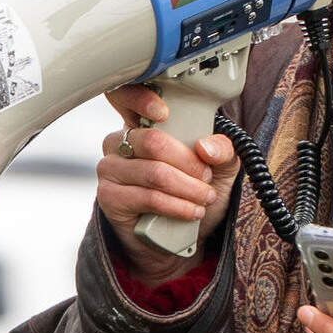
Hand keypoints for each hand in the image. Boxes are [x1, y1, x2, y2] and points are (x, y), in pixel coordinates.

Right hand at [93, 85, 232, 280]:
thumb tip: (206, 147)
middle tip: (207, 177)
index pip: (126, 96)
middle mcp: (119, 142)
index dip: (141, 99)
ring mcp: (110, 169)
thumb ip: (223, 150)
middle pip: (153, 141)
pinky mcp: (109, 197)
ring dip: (188, 188)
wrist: (178, 237)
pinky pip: (147, 197)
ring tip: (205, 198)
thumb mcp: (219, 167)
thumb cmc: (192, 192)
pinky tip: (192, 211)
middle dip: (189, 163)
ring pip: (154, 173)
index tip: (165, 113)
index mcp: (141, 123)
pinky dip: (177, 206)